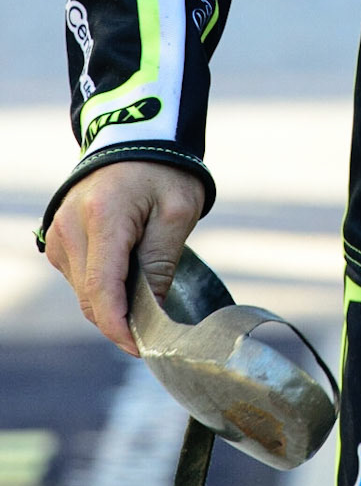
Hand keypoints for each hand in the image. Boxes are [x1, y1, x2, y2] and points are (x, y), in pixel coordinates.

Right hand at [44, 161, 204, 355]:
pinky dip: (101, 286)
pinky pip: (77, 277)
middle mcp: (70, 227)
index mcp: (103, 218)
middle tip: (155, 328)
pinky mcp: (56, 237)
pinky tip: (127, 273)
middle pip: (90, 298)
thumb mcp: (178, 212)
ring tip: (146, 287)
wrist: (135, 136)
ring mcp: (58, 232)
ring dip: (112, 302)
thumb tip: (153, 312)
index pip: (102, 291)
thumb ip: (162, 263)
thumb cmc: (164, 171)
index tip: (141, 348)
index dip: (120, 328)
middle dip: (121, 320)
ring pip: (82, 292)